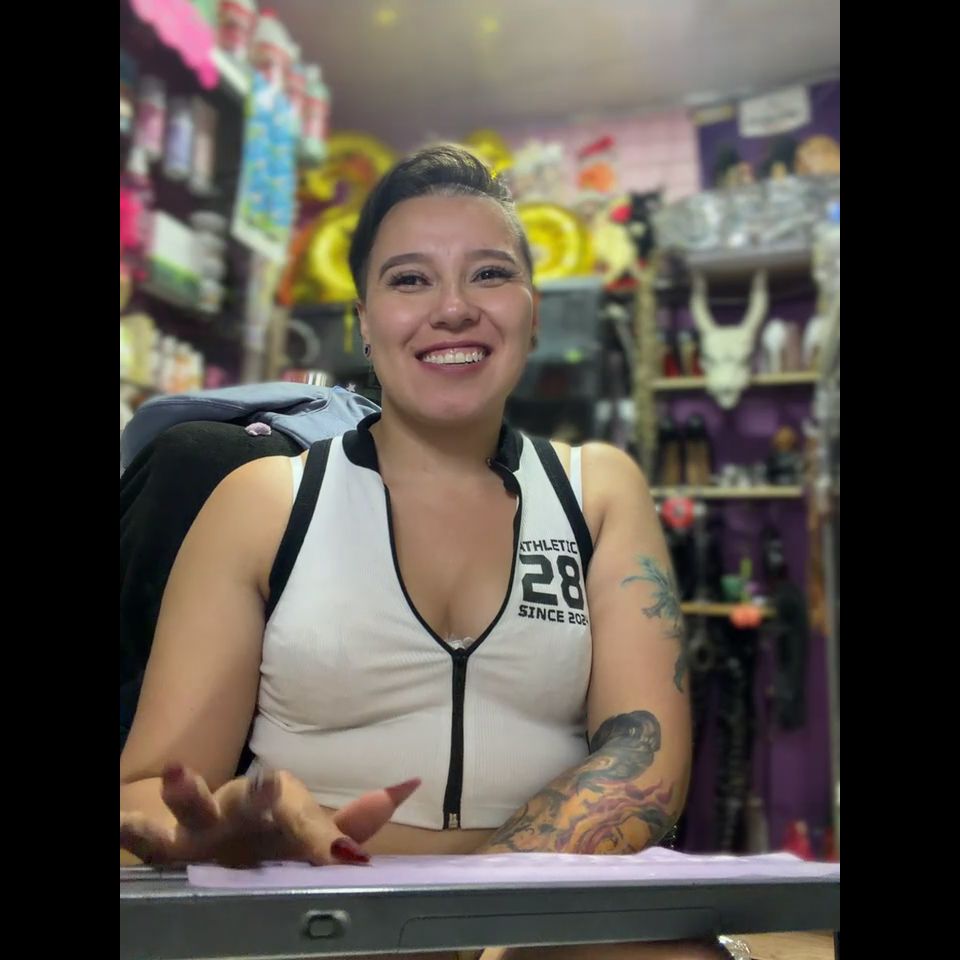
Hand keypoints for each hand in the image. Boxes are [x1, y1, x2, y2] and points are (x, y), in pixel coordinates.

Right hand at [120, 764, 420, 866]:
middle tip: (269, 786)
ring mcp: (203, 831)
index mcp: (279, 812)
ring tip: (179, 773)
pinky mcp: (171, 850)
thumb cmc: (271, 834)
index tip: (339, 855)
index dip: (319, 834)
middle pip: (250, 801)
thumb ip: (354, 821)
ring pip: (195, 809)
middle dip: (258, 798)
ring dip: (189, 792)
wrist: (214, 833)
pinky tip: (120, 825)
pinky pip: (148, 840)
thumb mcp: (308, 829)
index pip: (302, 817)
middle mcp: (240, 814)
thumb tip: (410, 784)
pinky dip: (132, 831)